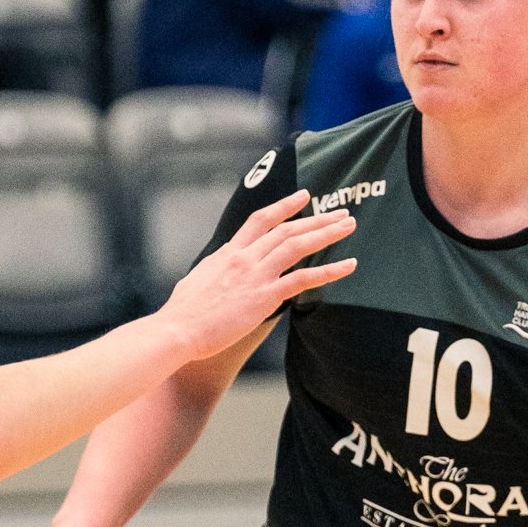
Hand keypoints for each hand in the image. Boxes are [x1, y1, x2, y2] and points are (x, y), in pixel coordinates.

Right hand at [161, 189, 353, 359]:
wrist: (178, 329)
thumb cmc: (183, 313)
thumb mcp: (199, 279)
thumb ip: (215, 269)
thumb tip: (219, 266)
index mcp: (228, 252)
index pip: (260, 220)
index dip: (284, 206)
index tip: (304, 197)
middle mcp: (244, 257)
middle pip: (286, 228)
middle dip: (316, 218)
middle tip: (341, 211)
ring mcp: (255, 275)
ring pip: (297, 245)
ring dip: (326, 233)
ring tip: (349, 225)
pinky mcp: (264, 296)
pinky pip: (303, 279)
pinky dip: (329, 271)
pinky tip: (349, 266)